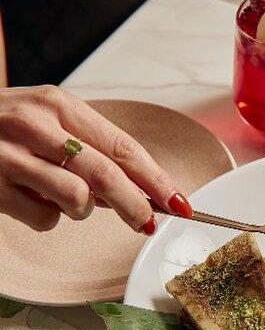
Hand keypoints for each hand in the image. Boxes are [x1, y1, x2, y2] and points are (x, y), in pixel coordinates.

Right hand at [0, 85, 192, 232]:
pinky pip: (44, 218)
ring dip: (80, 211)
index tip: (181, 203)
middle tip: (147, 225)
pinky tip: (28, 198)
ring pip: (78, 201)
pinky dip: (46, 218)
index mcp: (57, 104)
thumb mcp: (48, 121)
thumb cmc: (3, 127)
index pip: (123, 147)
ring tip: (60, 196)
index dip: (157, 180)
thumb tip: (144, 190)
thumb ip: (90, 148)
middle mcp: (33, 124)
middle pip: (107, 176)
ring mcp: (8, 156)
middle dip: (136, 207)